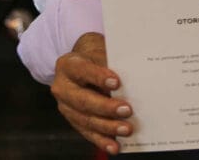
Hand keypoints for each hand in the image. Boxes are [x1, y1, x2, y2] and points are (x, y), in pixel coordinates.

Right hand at [51, 32, 132, 154]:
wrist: (82, 64)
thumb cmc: (96, 57)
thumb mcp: (101, 52)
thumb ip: (112, 63)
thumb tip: (136, 76)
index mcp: (69, 65)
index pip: (83, 70)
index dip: (98, 77)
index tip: (116, 82)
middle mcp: (62, 87)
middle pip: (83, 100)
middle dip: (106, 107)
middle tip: (127, 110)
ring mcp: (66, 106)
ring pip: (86, 119)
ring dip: (107, 127)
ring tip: (127, 129)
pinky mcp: (73, 120)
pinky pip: (87, 133)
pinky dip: (102, 140)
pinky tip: (115, 146)